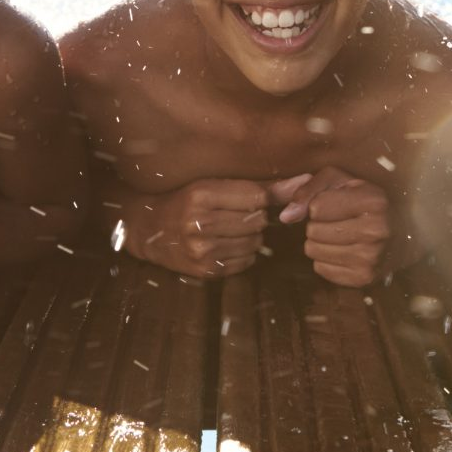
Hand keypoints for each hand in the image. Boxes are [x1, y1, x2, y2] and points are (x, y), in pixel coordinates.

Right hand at [123, 179, 270, 278]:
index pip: (257, 196)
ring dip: (251, 236)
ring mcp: (202, 250)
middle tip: (238, 214)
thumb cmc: (185, 200)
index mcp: (201, 194)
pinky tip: (226, 244)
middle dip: (255, 217)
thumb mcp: (212, 184)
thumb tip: (301, 182)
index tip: (248, 197)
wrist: (150, 230)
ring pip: (255, 243)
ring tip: (231, 229)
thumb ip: (258, 185)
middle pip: (258, 220)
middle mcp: (200, 223)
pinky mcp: (205, 270)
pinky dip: (243, 253)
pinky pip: (246, 262)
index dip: (259, 197)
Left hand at [269, 168, 392, 286]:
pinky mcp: (363, 278)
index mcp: (373, 201)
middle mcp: (376, 231)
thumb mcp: (340, 181)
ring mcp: (371, 258)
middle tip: (338, 221)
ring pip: (313, 251)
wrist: (400, 234)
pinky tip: (343, 250)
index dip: (320, 204)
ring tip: (339, 235)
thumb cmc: (364, 201)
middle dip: (318, 224)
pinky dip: (326, 259)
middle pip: (313, 231)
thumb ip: (309, 190)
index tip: (336, 204)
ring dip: (319, 242)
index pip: (316, 208)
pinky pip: (321, 269)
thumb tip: (286, 216)